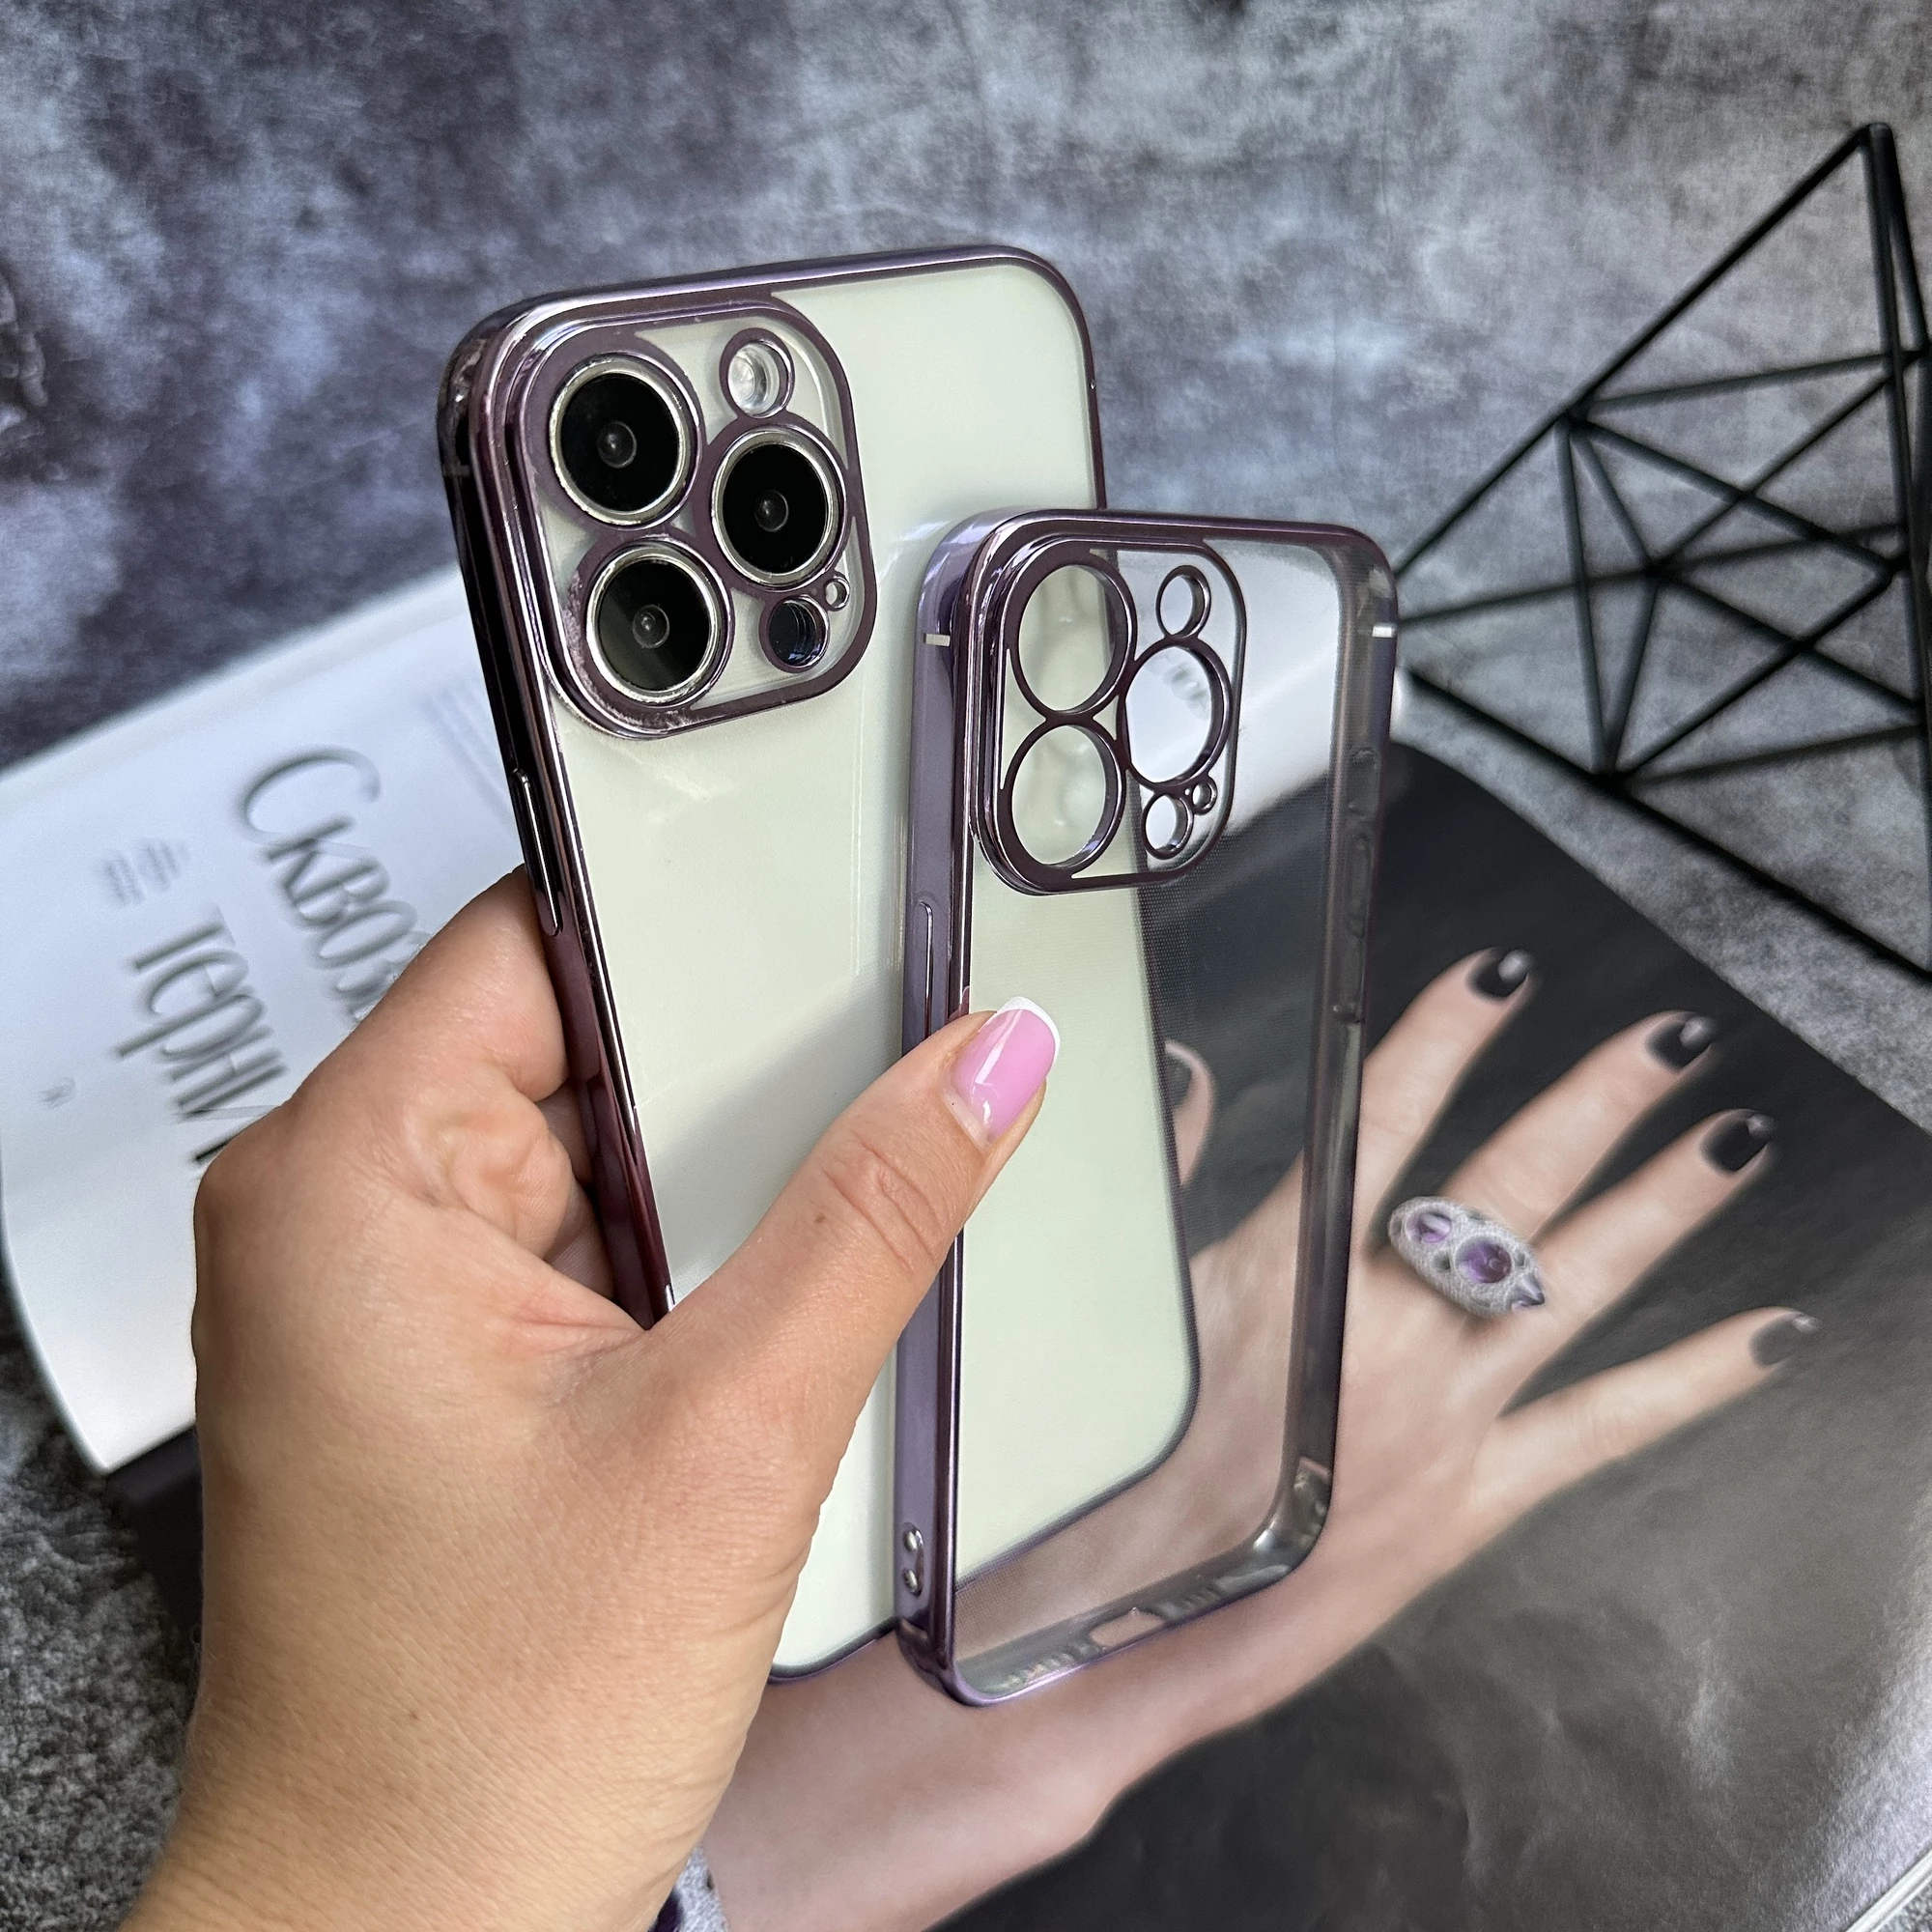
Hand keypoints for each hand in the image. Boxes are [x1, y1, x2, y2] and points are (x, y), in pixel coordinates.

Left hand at [126, 876, 1052, 1931]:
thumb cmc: (473, 1742)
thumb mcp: (729, 1441)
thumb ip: (871, 1220)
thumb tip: (982, 1064)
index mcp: (347, 1179)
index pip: (536, 934)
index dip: (695, 911)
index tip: (831, 902)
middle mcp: (344, 1216)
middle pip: (582, 1036)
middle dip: (733, 1080)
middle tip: (869, 1104)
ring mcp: (395, 1293)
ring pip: (603, 1146)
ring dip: (718, 1192)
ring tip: (793, 1273)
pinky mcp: (448, 1361)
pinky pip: (594, 1239)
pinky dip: (690, 1263)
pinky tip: (755, 1332)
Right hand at [705, 954, 1804, 1931]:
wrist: (1122, 1635)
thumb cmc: (1105, 1469)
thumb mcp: (1117, 1301)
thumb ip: (1162, 1175)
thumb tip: (1187, 1074)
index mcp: (1293, 1270)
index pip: (1384, 1118)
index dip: (1445, 1038)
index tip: (1495, 979)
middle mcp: (1387, 1327)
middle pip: (1511, 1185)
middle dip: (1598, 1100)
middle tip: (1668, 1039)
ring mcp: (1446, 1413)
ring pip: (1576, 1284)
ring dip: (1662, 1202)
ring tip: (1732, 1138)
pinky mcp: (1479, 1495)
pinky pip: (1605, 1427)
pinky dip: (1694, 1381)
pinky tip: (1770, 1338)